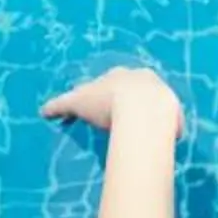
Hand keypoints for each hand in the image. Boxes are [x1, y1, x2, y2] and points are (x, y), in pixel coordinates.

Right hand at [42, 65, 183, 139]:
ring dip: (148, 114)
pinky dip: (163, 130)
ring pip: (154, 102)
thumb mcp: (77, 102)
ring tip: (140, 132)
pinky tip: (157, 142)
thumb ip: (59, 105)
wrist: (141, 109)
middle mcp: (143, 78)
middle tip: (120, 119)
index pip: (110, 82)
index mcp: (119, 74)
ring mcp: (161, 92)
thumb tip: (43, 110)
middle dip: (128, 101)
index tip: (101, 108)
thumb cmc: (106, 101)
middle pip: (135, 89)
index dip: (104, 95)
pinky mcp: (174, 110)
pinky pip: (169, 121)